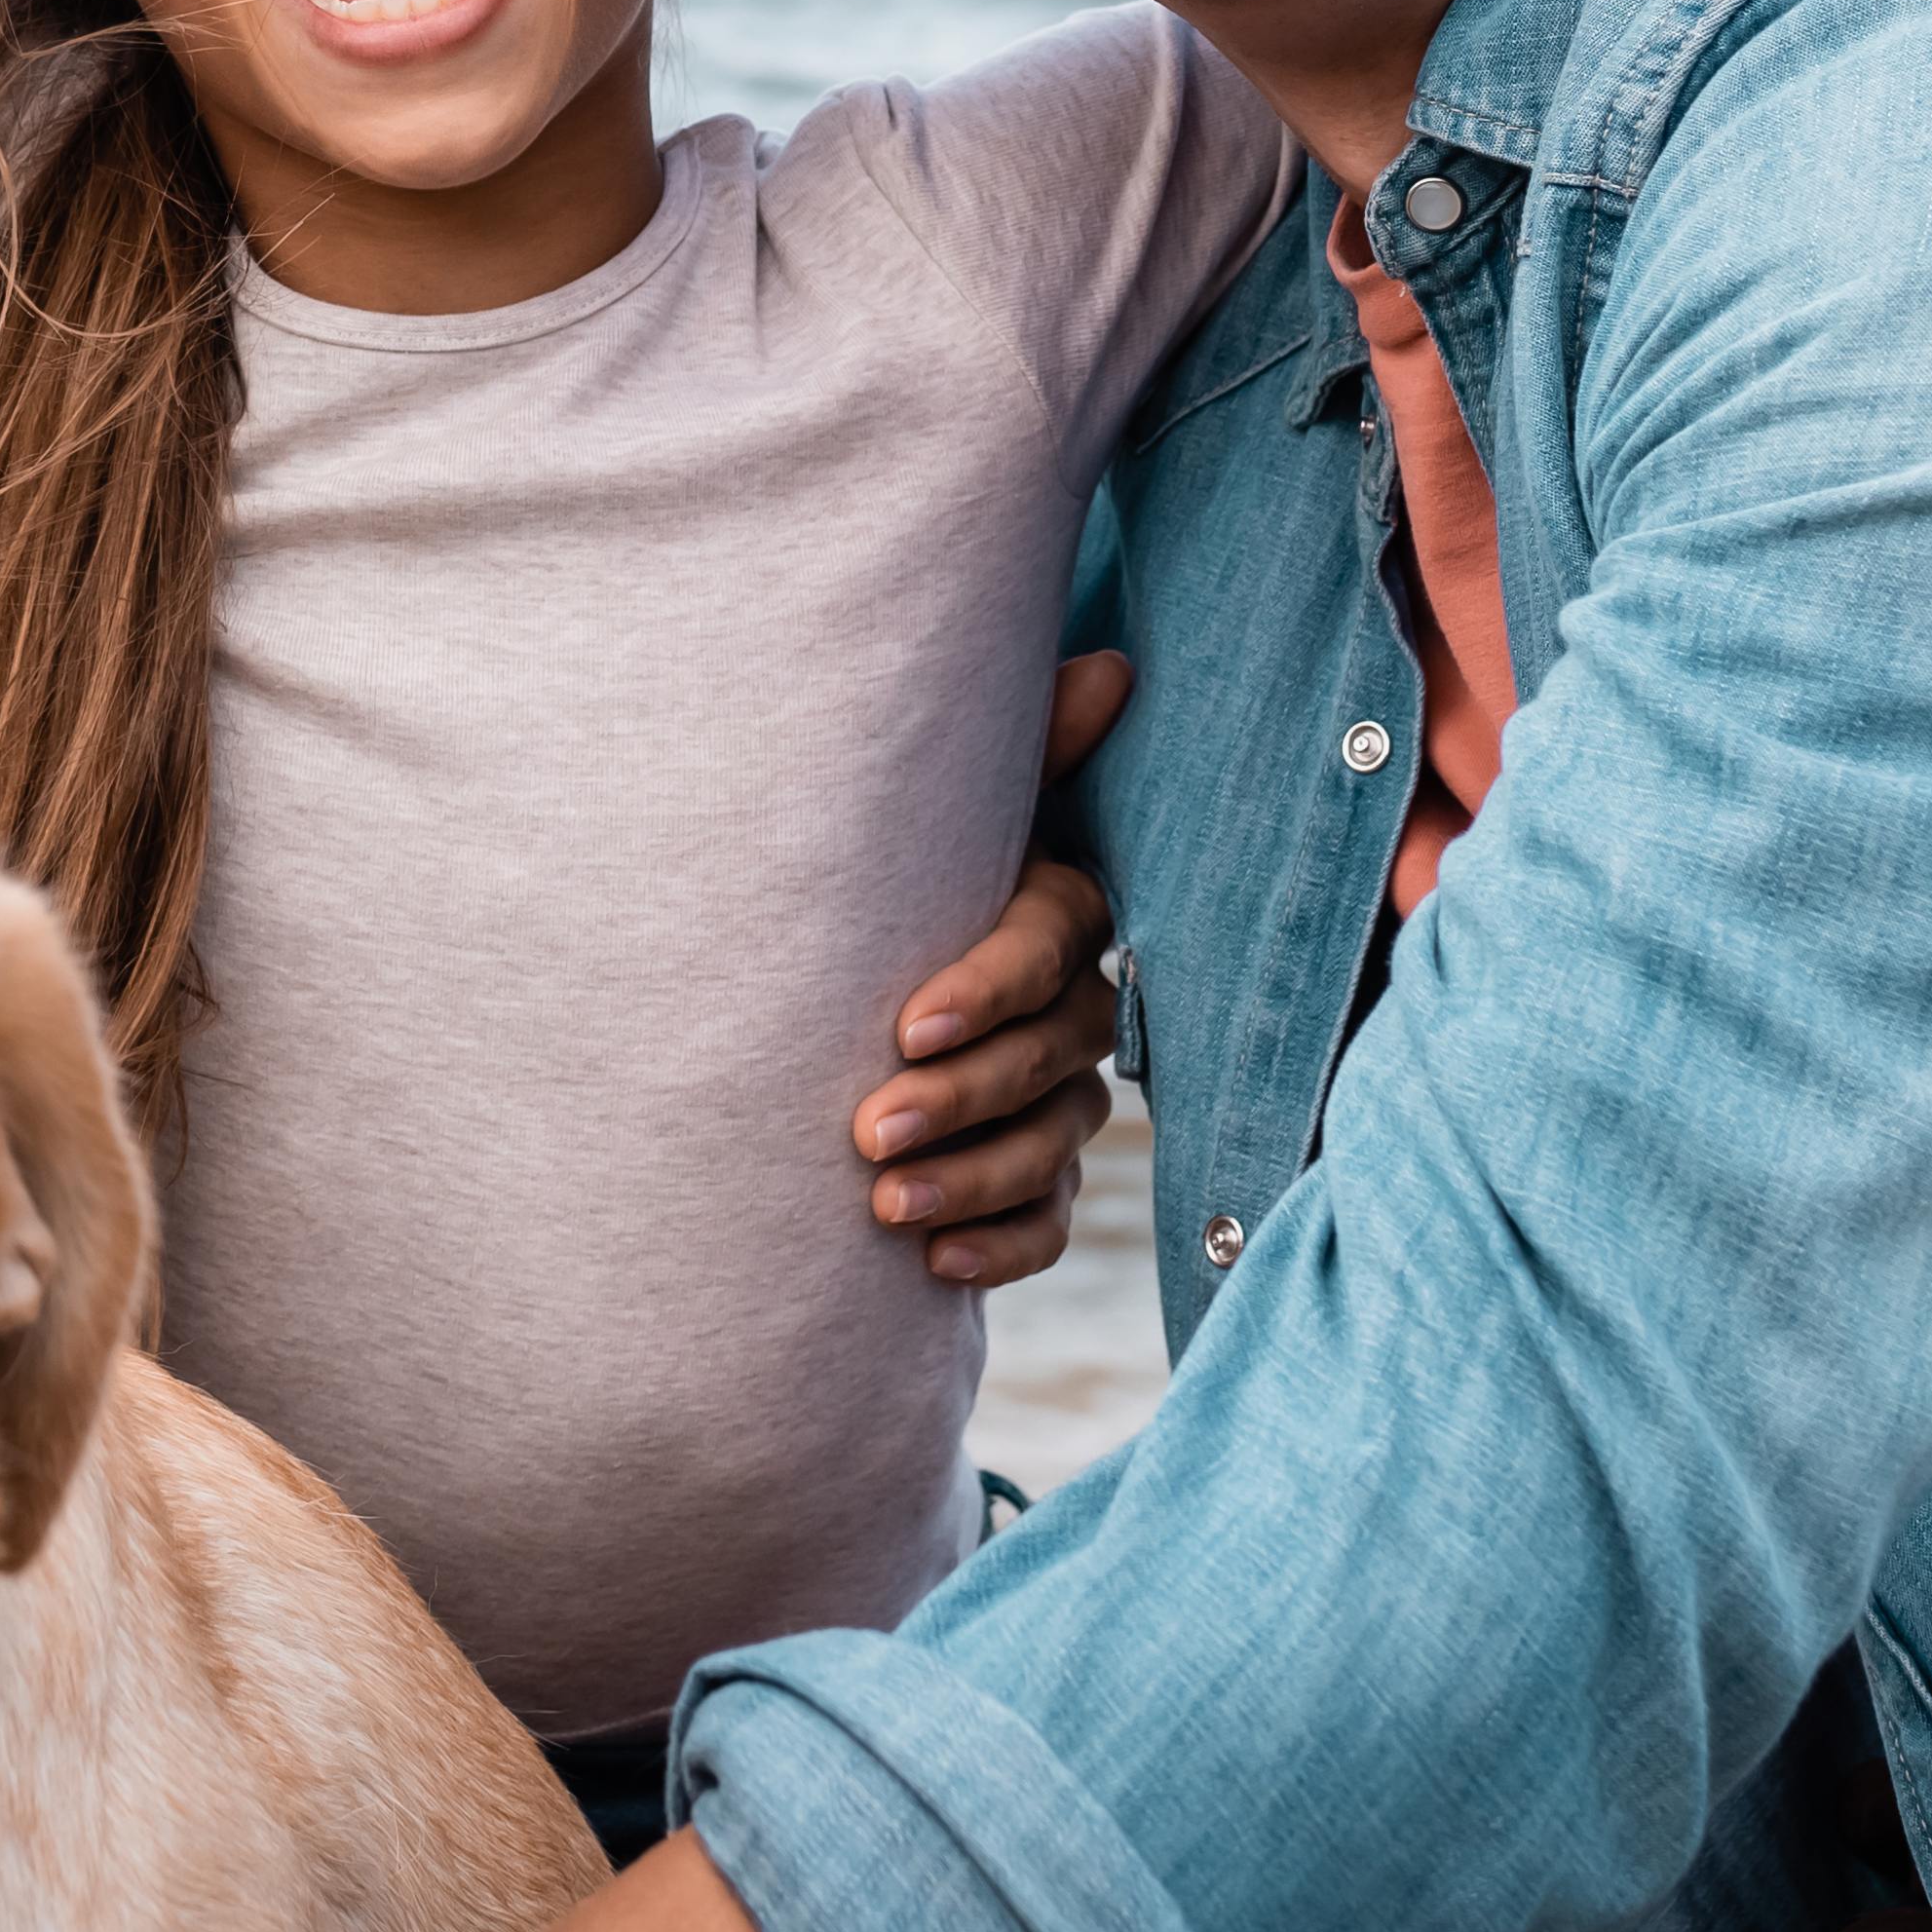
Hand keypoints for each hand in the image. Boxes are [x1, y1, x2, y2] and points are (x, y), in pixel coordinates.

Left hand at [854, 653, 1132, 1287]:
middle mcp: (1073, 1009)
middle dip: (959, 1098)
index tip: (904, 1025)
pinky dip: (995, 1248)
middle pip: (1046, 1059)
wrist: (814, 994)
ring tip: (882, 1207)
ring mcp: (1060, 1100)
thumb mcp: (931, 810)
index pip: (1049, 948)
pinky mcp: (1037, 1179)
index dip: (987, 988)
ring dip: (970, 1181)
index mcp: (1053, 913)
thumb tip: (1117, 666)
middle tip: (866, 1131)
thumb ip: (1024, 745)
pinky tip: (928, 1265)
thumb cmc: (880, 876)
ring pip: (1050, 1148)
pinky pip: (1046, 1225)